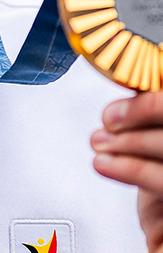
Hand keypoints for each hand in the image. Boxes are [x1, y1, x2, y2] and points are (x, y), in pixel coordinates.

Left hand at [92, 92, 162, 252]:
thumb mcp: (154, 150)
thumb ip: (147, 119)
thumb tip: (125, 85)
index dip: (152, 98)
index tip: (130, 90)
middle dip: (143, 111)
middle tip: (109, 119)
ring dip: (128, 141)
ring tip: (99, 143)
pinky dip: (128, 167)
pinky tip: (103, 163)